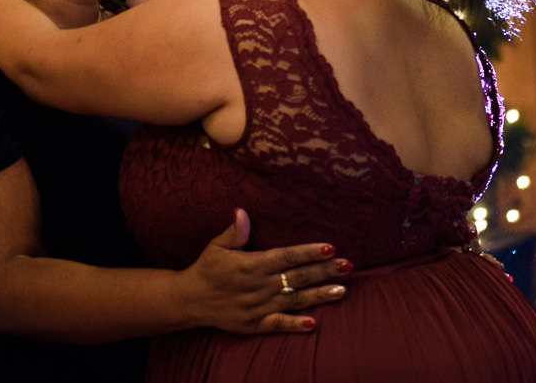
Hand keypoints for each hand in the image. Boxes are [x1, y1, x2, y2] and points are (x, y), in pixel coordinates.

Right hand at [181, 209, 348, 333]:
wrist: (188, 300)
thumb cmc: (206, 268)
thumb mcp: (217, 246)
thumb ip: (235, 231)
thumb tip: (242, 211)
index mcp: (253, 265)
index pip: (287, 256)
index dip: (309, 252)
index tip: (330, 247)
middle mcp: (259, 286)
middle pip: (298, 277)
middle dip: (324, 271)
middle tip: (348, 265)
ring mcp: (258, 307)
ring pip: (295, 300)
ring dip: (319, 295)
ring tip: (342, 290)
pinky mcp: (254, 325)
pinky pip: (278, 325)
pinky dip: (296, 325)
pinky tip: (315, 323)